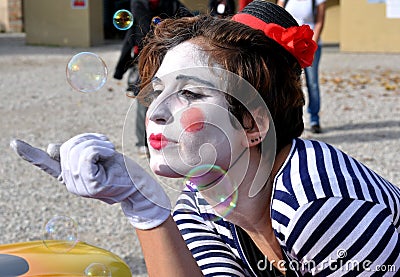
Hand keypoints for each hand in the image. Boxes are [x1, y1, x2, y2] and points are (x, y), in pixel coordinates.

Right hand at [11, 134, 170, 229]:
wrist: (138, 187)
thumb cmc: (119, 170)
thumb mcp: (97, 158)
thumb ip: (76, 154)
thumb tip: (51, 147)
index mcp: (70, 176)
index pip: (46, 163)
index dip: (29, 153)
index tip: (14, 143)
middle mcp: (71, 183)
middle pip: (67, 147)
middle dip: (89, 139)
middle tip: (106, 146)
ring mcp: (80, 186)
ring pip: (78, 149)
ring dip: (98, 143)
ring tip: (109, 151)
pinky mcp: (91, 185)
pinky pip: (88, 155)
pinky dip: (101, 148)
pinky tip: (110, 154)